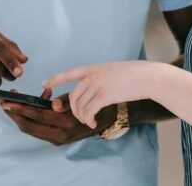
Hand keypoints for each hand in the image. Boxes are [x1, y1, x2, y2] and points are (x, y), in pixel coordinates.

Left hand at [0, 87, 116, 145]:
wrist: (108, 120)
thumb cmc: (93, 103)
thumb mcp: (80, 98)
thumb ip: (63, 99)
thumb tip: (48, 99)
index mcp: (66, 123)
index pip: (37, 116)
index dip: (20, 108)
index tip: (7, 101)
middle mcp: (60, 135)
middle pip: (28, 126)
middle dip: (14, 114)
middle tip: (2, 101)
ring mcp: (58, 139)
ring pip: (31, 130)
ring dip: (19, 117)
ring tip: (12, 102)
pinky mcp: (57, 140)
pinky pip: (37, 130)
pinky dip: (30, 119)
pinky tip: (30, 106)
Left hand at [42, 61, 163, 128]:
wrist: (147, 77)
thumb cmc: (133, 76)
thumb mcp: (111, 71)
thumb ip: (99, 78)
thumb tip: (91, 90)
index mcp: (93, 68)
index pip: (68, 73)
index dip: (55, 78)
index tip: (44, 83)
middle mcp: (92, 75)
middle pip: (72, 96)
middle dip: (73, 110)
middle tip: (81, 118)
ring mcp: (97, 84)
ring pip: (79, 106)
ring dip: (82, 117)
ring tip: (89, 122)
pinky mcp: (103, 95)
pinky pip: (88, 111)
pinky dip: (89, 119)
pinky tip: (93, 123)